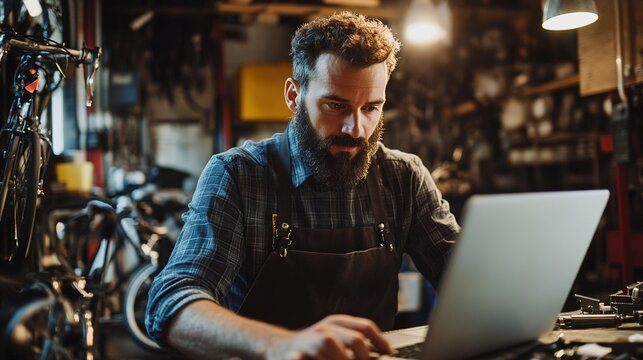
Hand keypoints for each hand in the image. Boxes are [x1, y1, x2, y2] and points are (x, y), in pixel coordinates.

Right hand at [266, 314, 392, 359]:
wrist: (277, 347)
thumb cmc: (312, 347)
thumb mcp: (335, 338)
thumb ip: (354, 344)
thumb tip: (383, 352)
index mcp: (337, 322)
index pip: (365, 327)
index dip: (381, 342)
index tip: (389, 353)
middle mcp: (325, 328)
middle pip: (355, 339)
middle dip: (363, 356)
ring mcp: (310, 340)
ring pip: (331, 345)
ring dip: (341, 358)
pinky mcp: (295, 354)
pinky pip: (303, 357)